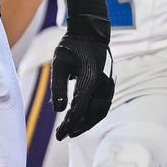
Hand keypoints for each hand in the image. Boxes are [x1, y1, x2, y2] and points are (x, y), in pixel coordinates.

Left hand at [51, 0, 114, 139]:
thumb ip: (58, 86)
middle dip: (79, 127)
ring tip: (72, 129)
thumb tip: (58, 109)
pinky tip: (82, 118)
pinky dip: (93, 114)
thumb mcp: (59, 62)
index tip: (59, 134)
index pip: (79, 109)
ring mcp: (109, 84)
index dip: (69, 124)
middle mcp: (103, 84)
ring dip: (88, 123)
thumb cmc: (71, 45)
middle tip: (64, 134)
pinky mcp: (109, 84)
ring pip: (100, 111)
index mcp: (90, 79)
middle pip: (93, 114)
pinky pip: (103, 104)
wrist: (91, 32)